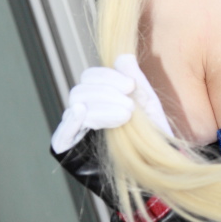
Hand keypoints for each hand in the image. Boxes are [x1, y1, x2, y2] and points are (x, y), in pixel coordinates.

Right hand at [51, 54, 171, 153]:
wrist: (158, 166)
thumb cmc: (153, 135)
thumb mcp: (147, 104)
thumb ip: (136, 79)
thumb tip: (123, 56)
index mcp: (100, 97)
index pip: (90, 77)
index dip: (108, 77)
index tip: (130, 86)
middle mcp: (84, 111)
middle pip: (81, 90)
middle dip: (106, 93)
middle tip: (129, 107)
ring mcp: (75, 130)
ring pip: (76, 106)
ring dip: (101, 107)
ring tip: (126, 116)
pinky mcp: (69, 149)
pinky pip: (62, 134)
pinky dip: (71, 122)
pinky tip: (82, 113)